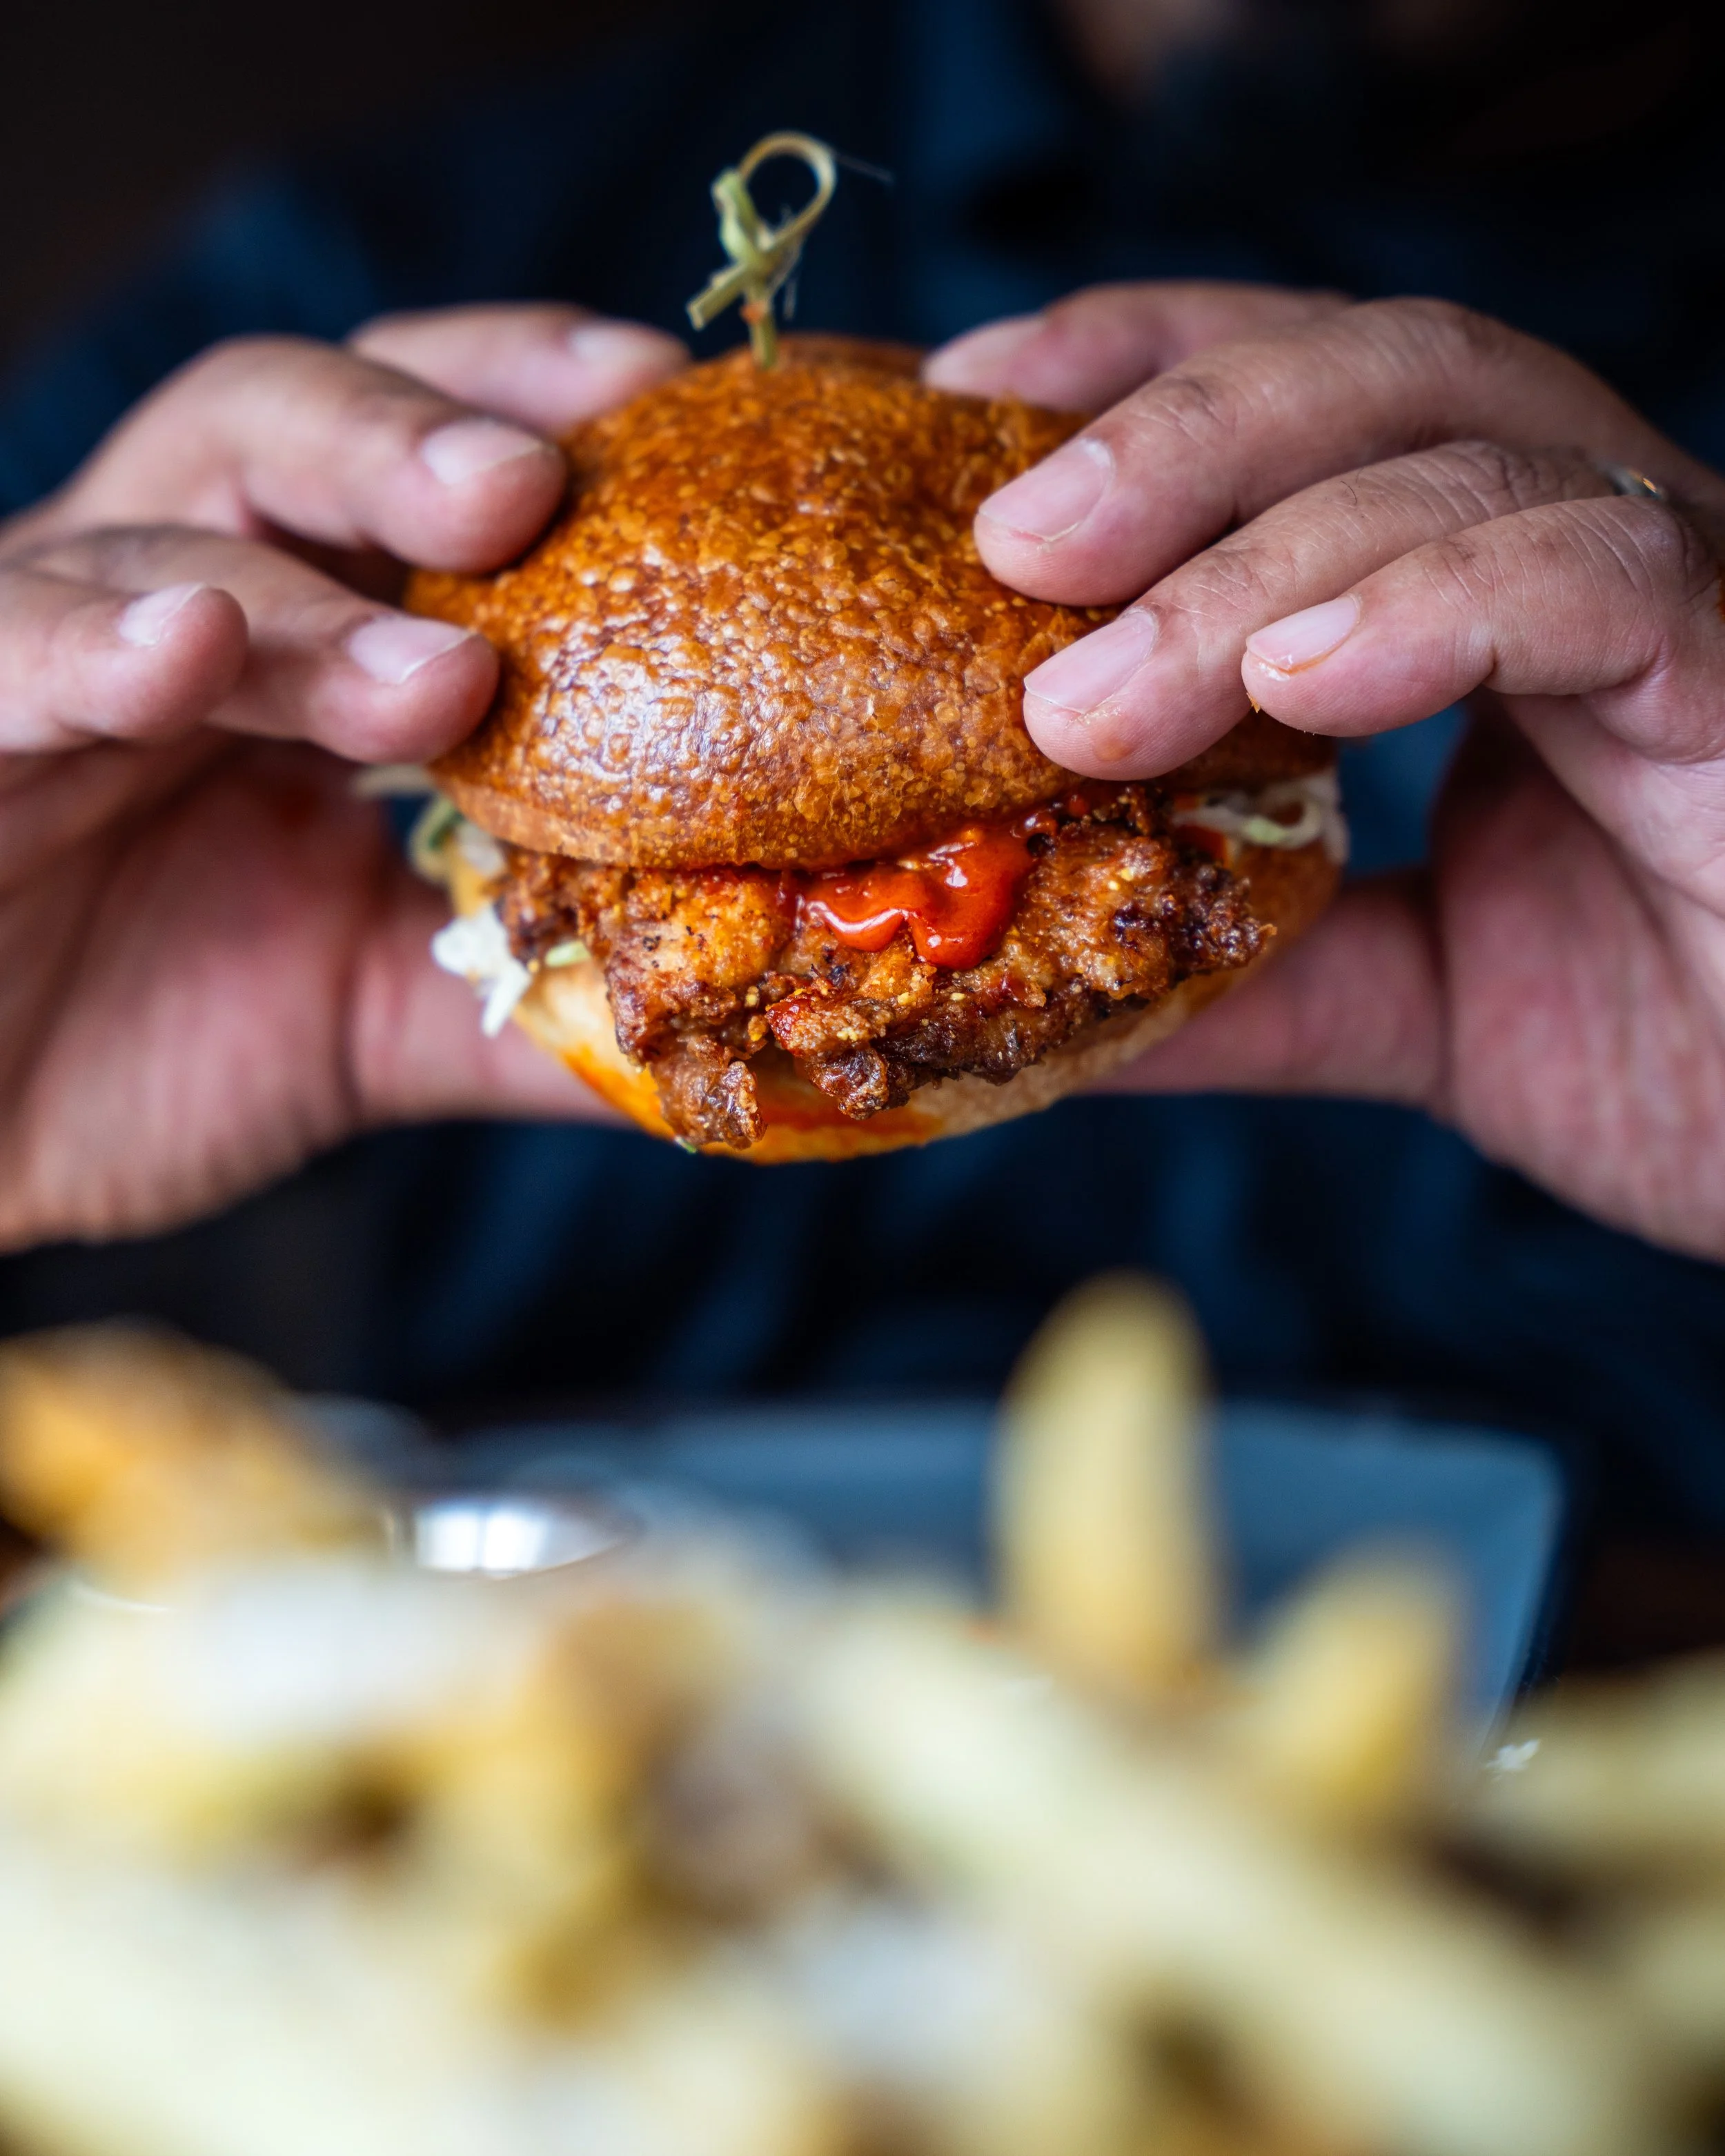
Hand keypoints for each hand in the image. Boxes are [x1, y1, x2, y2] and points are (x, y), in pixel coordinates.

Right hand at [0, 306, 684, 1248]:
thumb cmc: (149, 1040)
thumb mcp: (378, 1019)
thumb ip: (529, 1003)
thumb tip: (724, 1023)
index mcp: (298, 633)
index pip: (411, 464)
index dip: (527, 405)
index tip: (666, 399)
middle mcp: (178, 594)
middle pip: (289, 427)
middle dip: (421, 435)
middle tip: (541, 481)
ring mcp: (52, 642)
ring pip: (164, 525)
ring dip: (311, 592)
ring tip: (443, 671)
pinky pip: (14, 649)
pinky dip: (98, 641)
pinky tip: (189, 646)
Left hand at [931, 289, 1724, 1258]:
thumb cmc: (1672, 1053)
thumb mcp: (1399, 1002)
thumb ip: (1241, 972)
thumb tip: (1030, 981)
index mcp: (1492, 591)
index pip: (1313, 406)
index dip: (1140, 371)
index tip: (969, 402)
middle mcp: (1588, 549)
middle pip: (1376, 375)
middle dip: (1171, 434)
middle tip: (1006, 541)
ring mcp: (1688, 595)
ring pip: (1471, 458)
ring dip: (1253, 564)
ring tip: (1092, 694)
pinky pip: (1607, 578)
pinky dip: (1438, 607)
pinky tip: (1303, 679)